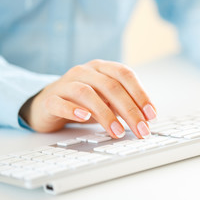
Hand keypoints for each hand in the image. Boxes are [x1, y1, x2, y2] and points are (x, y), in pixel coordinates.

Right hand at [19, 59, 156, 138]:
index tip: (151, 115)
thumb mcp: (106, 99)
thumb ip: (124, 103)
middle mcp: (85, 71)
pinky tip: (84, 118)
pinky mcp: (50, 98)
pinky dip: (74, 110)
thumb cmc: (84, 101)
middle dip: (130, 110)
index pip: (125, 75)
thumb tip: (146, 119)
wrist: (48, 103)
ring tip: (118, 132)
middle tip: (141, 130)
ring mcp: (66, 83)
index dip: (141, 94)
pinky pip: (61, 102)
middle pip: (111, 86)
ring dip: (106, 115)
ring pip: (87, 93)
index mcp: (102, 67)